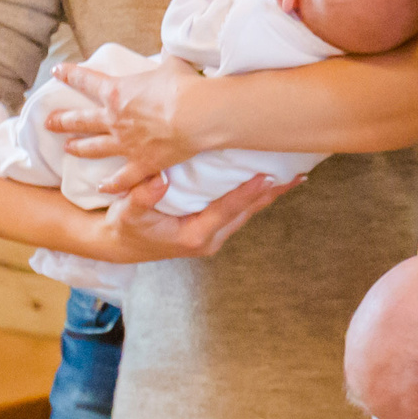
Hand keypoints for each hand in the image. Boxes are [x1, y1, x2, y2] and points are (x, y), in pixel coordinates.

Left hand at [47, 57, 213, 190]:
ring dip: (79, 148)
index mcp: (117, 92)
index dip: (69, 75)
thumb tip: (172, 45)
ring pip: (94, 148)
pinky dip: (111, 184)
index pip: (86, 80)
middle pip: (81, 120)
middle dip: (62, 120)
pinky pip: (122, 179)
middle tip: (48, 122)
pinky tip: (101, 188)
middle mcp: (114, 119)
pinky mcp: (142, 163)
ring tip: (67, 148)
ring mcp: (125, 144)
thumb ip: (166, 56)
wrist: (196, 115)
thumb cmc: (183, 85)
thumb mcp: (172, 62)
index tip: (56, 72)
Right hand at [80, 172, 295, 263]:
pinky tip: (272, 181)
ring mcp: (213, 235)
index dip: (247, 193)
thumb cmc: (126, 226)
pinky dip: (256, 195)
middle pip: (247, 212)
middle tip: (297, 173)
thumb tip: (159, 179)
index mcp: (193, 236)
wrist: (121, 244)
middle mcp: (209, 238)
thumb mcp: (129, 212)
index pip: (227, 210)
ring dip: (270, 194)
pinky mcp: (213, 228)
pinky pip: (240, 210)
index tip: (268, 177)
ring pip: (248, 212)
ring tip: (294, 174)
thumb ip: (143, 197)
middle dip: (272, 193)